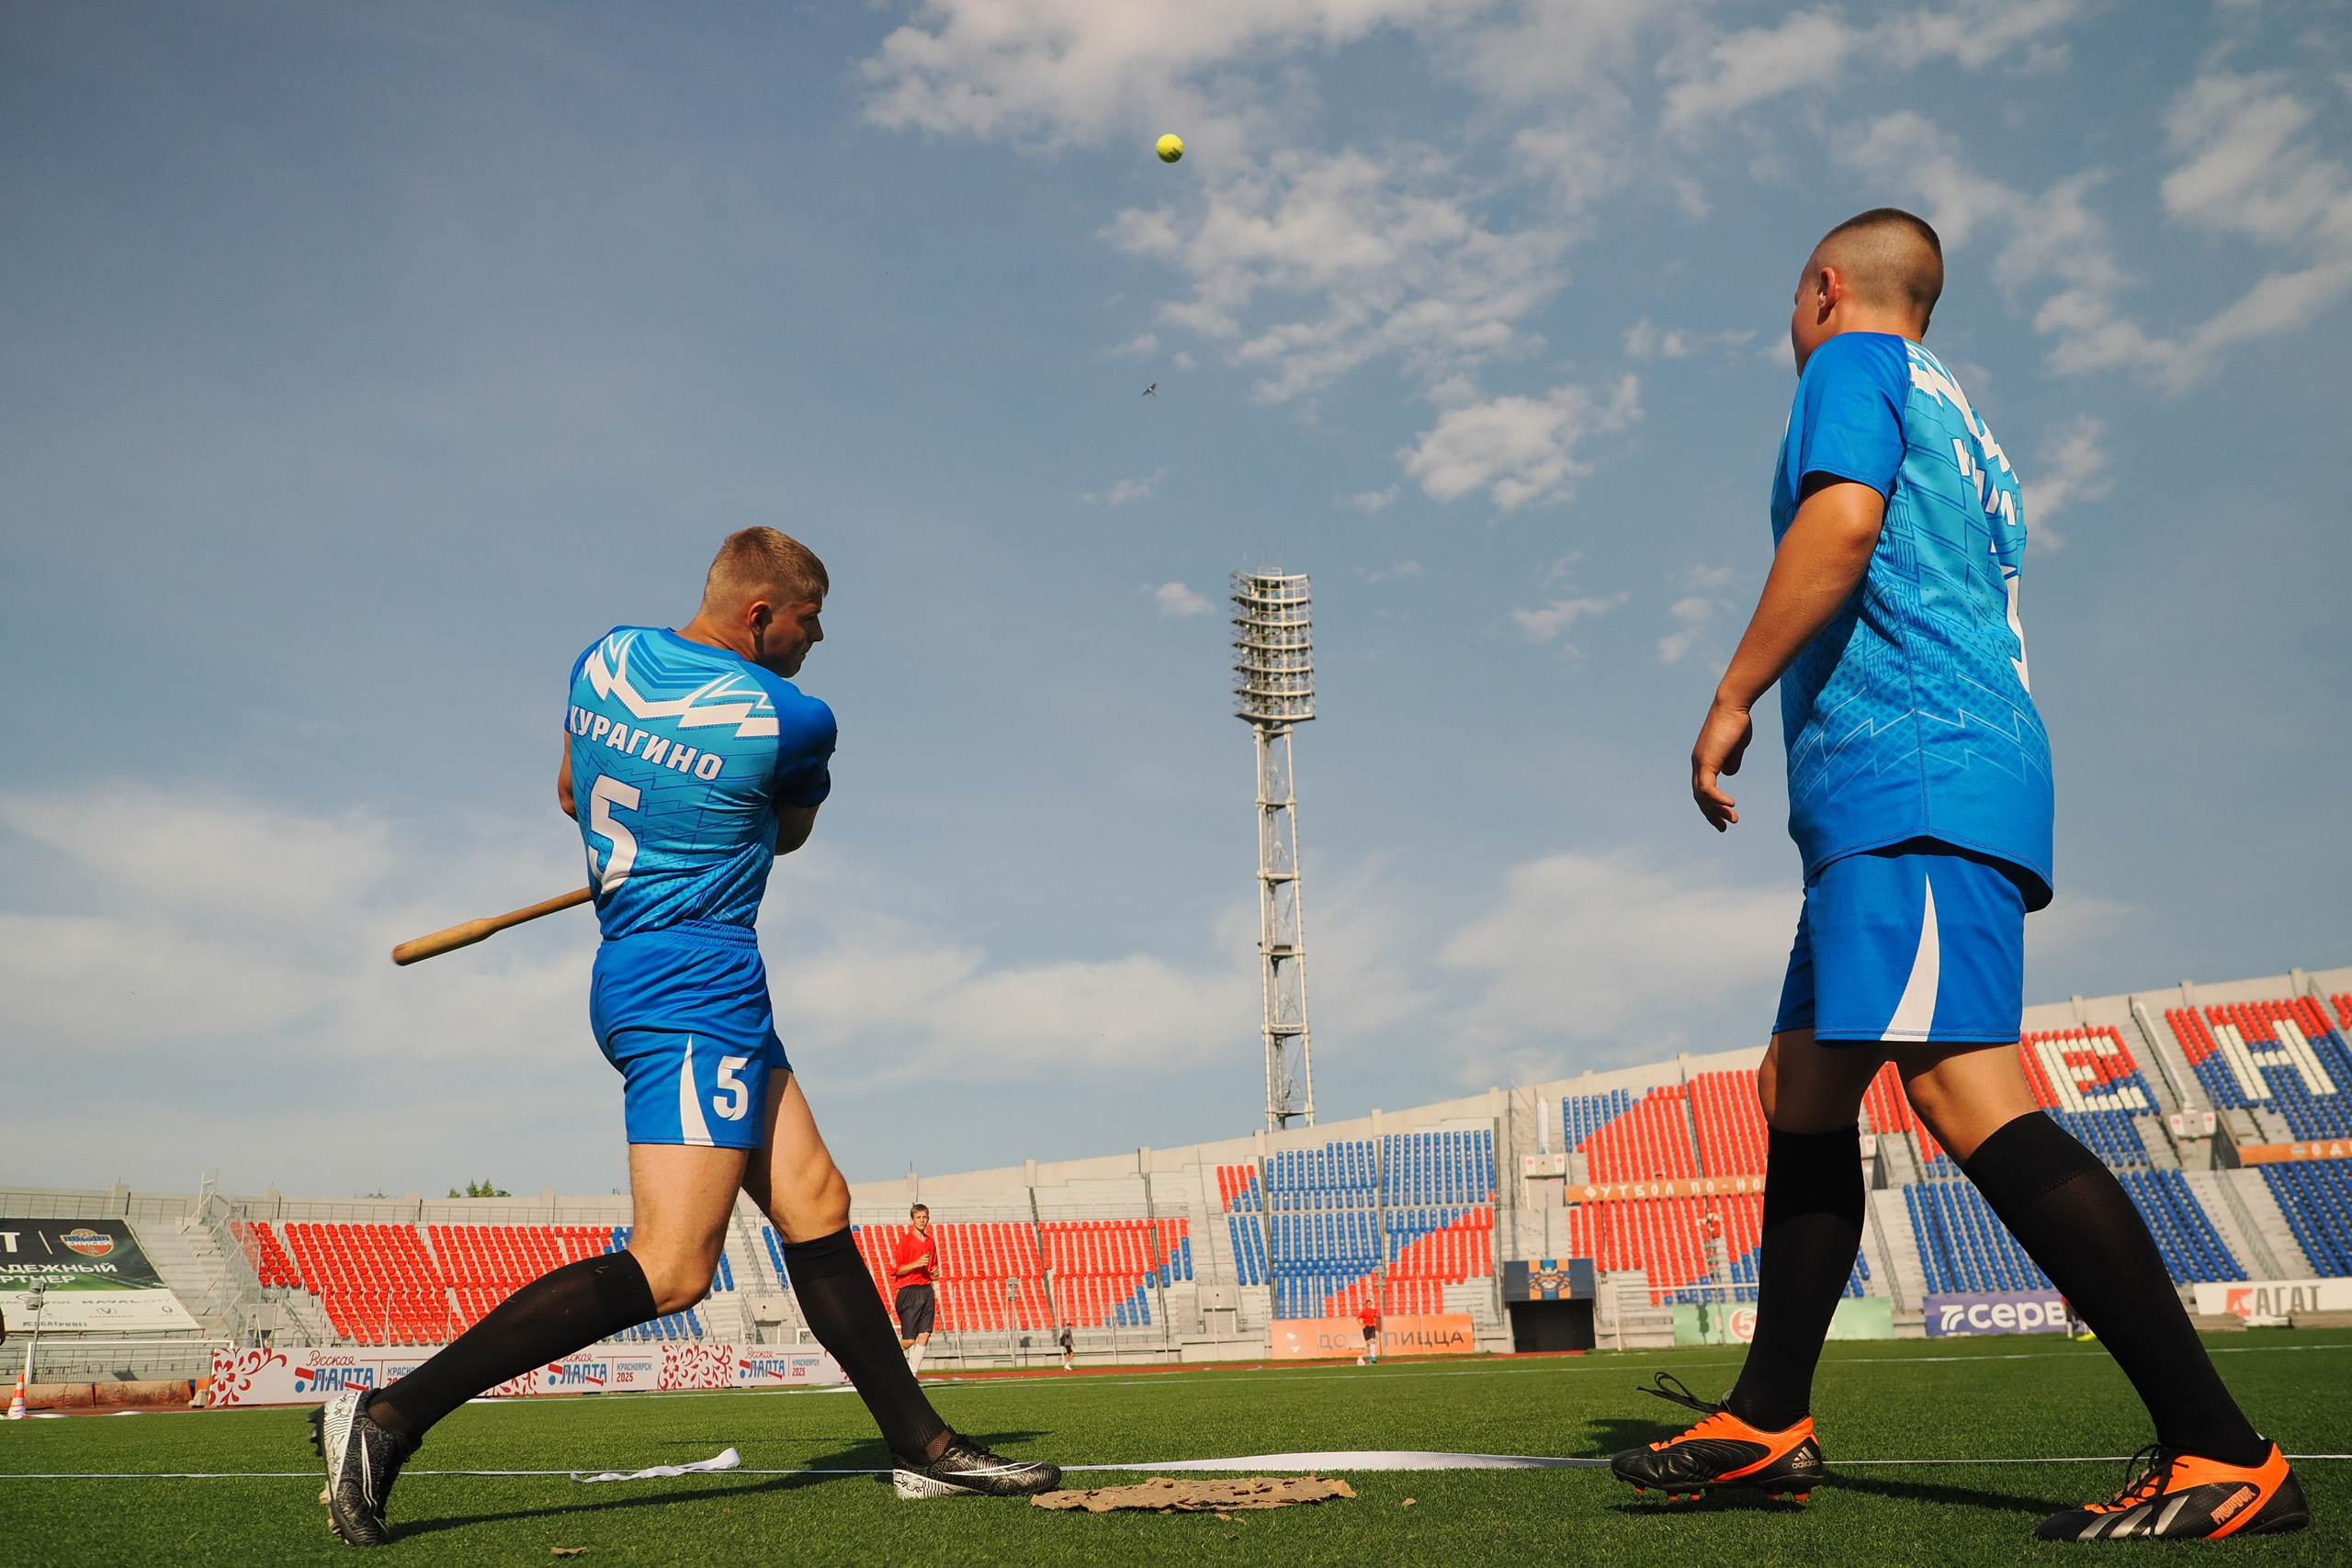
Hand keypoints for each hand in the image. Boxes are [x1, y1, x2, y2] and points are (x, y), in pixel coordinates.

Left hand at [1691, 695, 1754, 831]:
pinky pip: (1708, 788)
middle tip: (1725, 827)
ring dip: (1717, 809)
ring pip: (1702, 795)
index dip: (1712, 804)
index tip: (1725, 815)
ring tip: (1732, 820)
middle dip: (1712, 813)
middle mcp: (1697, 763)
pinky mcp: (1706, 761)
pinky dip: (1718, 799)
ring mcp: (1700, 762)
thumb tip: (1729, 773)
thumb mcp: (1736, 747)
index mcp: (1703, 761)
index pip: (1702, 789)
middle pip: (1699, 796)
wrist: (1733, 705)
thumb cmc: (1736, 722)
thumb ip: (1731, 761)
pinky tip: (1731, 804)